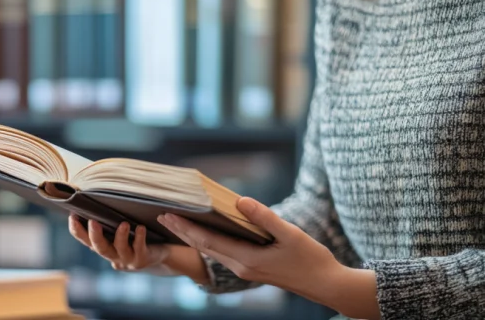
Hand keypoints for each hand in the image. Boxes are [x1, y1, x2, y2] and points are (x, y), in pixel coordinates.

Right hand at [68, 214, 169, 270]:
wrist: (157, 255)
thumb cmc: (134, 238)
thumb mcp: (118, 231)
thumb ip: (108, 222)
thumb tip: (95, 201)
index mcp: (103, 247)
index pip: (86, 240)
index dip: (77, 230)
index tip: (73, 216)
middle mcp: (112, 255)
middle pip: (100, 248)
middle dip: (95, 235)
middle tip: (92, 221)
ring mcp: (127, 259)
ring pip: (120, 249)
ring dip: (120, 236)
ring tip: (123, 223)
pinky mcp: (142, 259)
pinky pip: (140, 248)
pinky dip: (139, 238)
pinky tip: (140, 228)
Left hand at [157, 197, 379, 318]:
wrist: (324, 284)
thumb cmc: (310, 258)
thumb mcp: (289, 234)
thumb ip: (264, 217)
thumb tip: (240, 201)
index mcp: (246, 259)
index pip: (208, 240)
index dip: (186, 227)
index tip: (168, 214)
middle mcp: (240, 266)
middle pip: (204, 246)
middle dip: (182, 231)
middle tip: (161, 215)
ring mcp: (244, 269)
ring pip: (211, 250)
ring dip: (192, 236)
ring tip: (176, 221)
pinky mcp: (250, 267)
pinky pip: (222, 252)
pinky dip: (208, 240)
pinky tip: (204, 230)